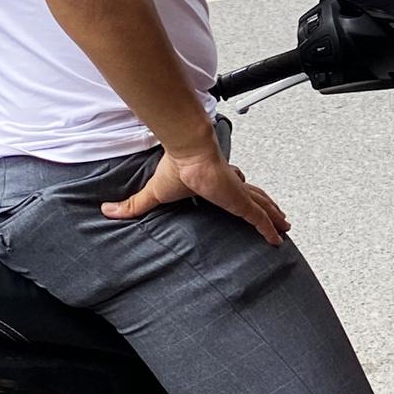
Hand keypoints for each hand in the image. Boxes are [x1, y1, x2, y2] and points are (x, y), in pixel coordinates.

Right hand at [102, 146, 290, 244]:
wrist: (190, 153)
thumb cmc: (178, 167)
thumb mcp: (154, 192)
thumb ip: (133, 204)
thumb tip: (109, 210)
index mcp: (214, 179)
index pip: (232, 183)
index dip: (239, 187)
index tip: (243, 192)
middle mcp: (231, 185)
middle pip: (254, 195)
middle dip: (265, 204)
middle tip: (277, 214)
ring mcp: (238, 193)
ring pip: (263, 206)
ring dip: (274, 216)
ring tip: (285, 226)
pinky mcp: (241, 202)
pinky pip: (261, 219)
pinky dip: (270, 229)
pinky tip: (278, 239)